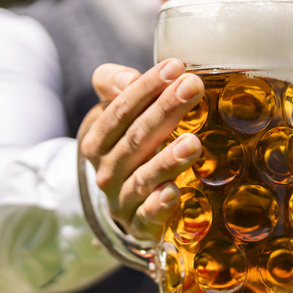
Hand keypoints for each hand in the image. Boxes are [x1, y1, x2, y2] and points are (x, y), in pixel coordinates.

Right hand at [78, 59, 203, 240]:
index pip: (120, 110)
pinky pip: (147, 216)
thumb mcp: (114, 113)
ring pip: (143, 178)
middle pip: (136, 139)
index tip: (176, 67)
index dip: (147, 87)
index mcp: (98, 140)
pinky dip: (159, 205)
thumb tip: (130, 77)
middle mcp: (107, 170)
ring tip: (192, 143)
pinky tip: (174, 191)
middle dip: (165, 111)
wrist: (123, 203)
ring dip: (167, 160)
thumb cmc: (126, 146)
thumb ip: (115, 86)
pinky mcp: (139, 226)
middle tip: (193, 88)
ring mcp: (122, 199)